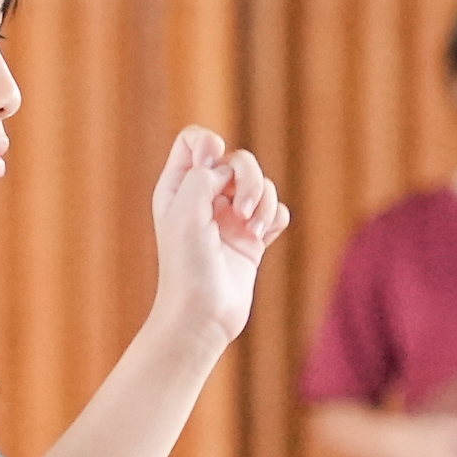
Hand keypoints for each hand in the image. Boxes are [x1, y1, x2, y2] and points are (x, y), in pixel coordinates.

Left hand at [149, 126, 291, 346]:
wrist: (202, 316)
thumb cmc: (186, 266)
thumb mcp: (185, 210)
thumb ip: (203, 175)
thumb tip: (228, 170)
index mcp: (179, 187)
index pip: (195, 140)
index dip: (209, 143)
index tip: (213, 164)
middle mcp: (204, 198)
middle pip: (237, 159)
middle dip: (249, 177)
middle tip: (243, 209)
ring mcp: (230, 218)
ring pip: (262, 184)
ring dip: (265, 201)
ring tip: (253, 228)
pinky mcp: (252, 239)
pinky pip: (277, 210)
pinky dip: (275, 218)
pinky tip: (263, 236)